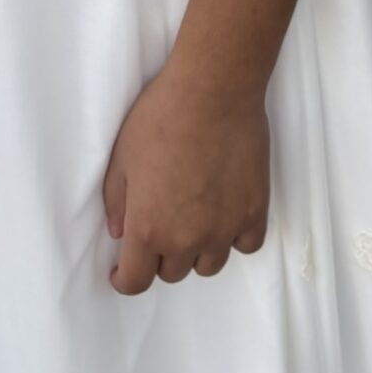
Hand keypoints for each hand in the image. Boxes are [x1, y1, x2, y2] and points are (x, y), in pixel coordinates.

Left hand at [101, 58, 269, 294]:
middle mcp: (187, 239)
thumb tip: (121, 233)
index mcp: (148, 228)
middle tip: (160, 226)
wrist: (212, 90)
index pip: (135, 282)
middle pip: (172, 273)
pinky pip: (247, 245)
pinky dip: (235, 238)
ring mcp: (224, 228)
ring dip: (197, 251)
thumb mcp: (122, 156)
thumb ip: (116, 202)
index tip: (122, 271)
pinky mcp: (255, 211)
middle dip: (160, 257)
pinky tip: (226, 217)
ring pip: (209, 265)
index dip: (124, 280)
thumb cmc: (161, 117)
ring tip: (194, 222)